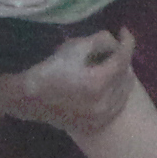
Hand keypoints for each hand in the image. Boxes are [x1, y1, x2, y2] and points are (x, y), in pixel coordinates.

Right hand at [0, 29, 131, 139]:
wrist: (29, 99)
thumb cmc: (49, 70)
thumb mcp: (73, 47)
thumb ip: (100, 40)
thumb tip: (114, 42)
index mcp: (97, 83)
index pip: (123, 58)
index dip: (127, 42)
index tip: (124, 32)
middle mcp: (103, 104)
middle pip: (126, 75)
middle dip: (123, 59)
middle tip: (114, 49)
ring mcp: (101, 117)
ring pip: (124, 92)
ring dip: (121, 76)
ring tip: (112, 66)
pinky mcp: (96, 125)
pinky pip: (116, 107)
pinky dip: (116, 93)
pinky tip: (108, 85)